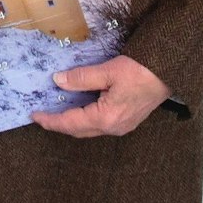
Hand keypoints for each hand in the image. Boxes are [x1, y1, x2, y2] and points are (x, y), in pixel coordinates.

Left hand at [32, 55, 171, 137]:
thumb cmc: (140, 72)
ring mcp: (121, 126)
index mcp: (107, 118)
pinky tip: (75, 108)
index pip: (71, 123)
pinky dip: (83, 119)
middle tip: (40, 116)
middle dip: (58, 124)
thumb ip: (81, 78)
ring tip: (54, 112)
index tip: (35, 115)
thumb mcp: (107, 71)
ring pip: (89, 129)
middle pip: (79, 130)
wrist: (167, 74)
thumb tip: (58, 81)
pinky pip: (98, 124)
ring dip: (70, 122)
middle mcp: (114, 127)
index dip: (51, 120)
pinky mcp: (126, 120)